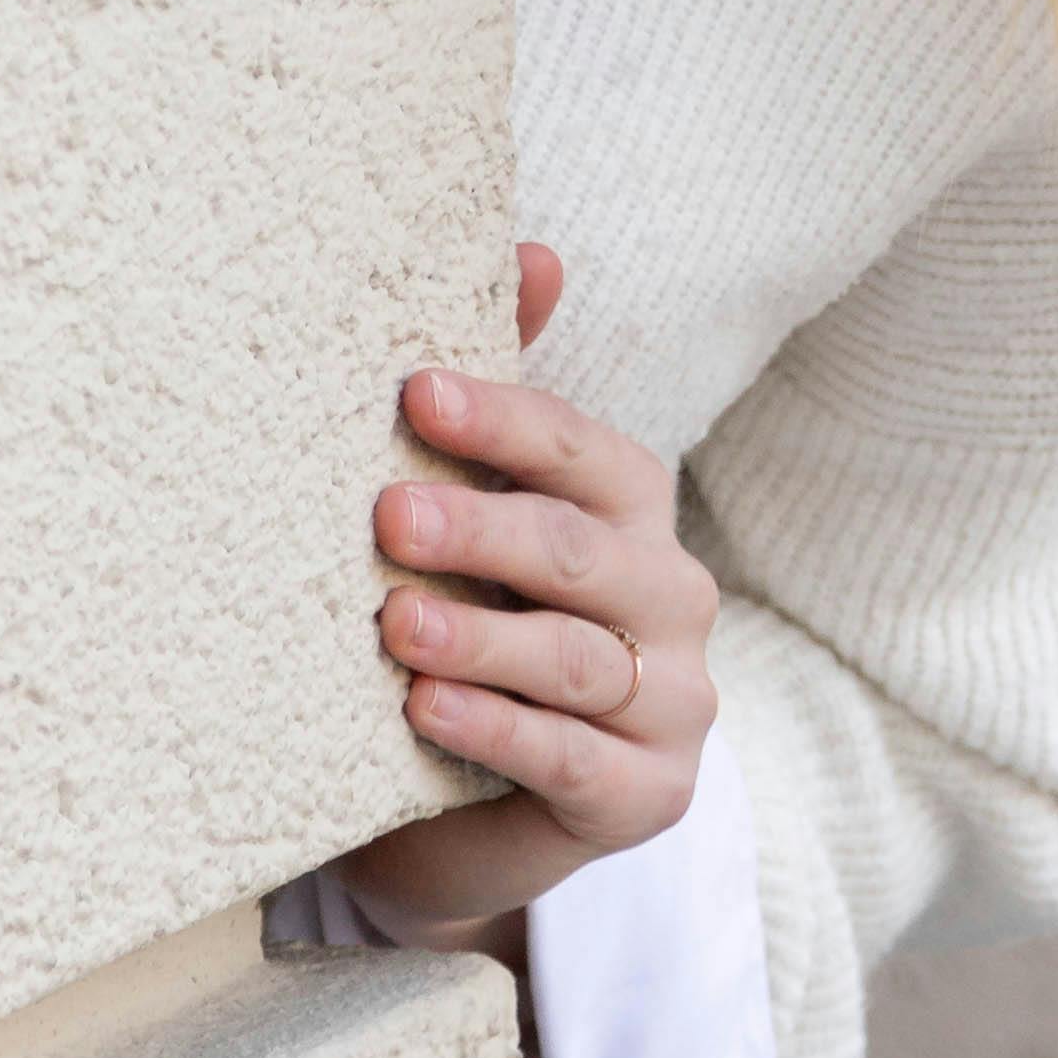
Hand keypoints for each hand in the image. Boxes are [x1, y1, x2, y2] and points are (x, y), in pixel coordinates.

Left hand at [334, 245, 716, 951]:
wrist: (461, 807)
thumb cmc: (475, 622)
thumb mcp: (480, 516)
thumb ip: (503, 405)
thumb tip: (534, 250)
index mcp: (634, 507)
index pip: (578, 449)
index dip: (499, 419)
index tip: (412, 393)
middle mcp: (671, 595)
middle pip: (578, 550)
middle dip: (480, 527)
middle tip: (385, 514)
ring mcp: (672, 702)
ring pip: (574, 657)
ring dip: (482, 636)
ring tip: (395, 623)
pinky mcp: (648, 797)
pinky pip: (571, 758)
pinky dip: (497, 729)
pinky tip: (427, 707)